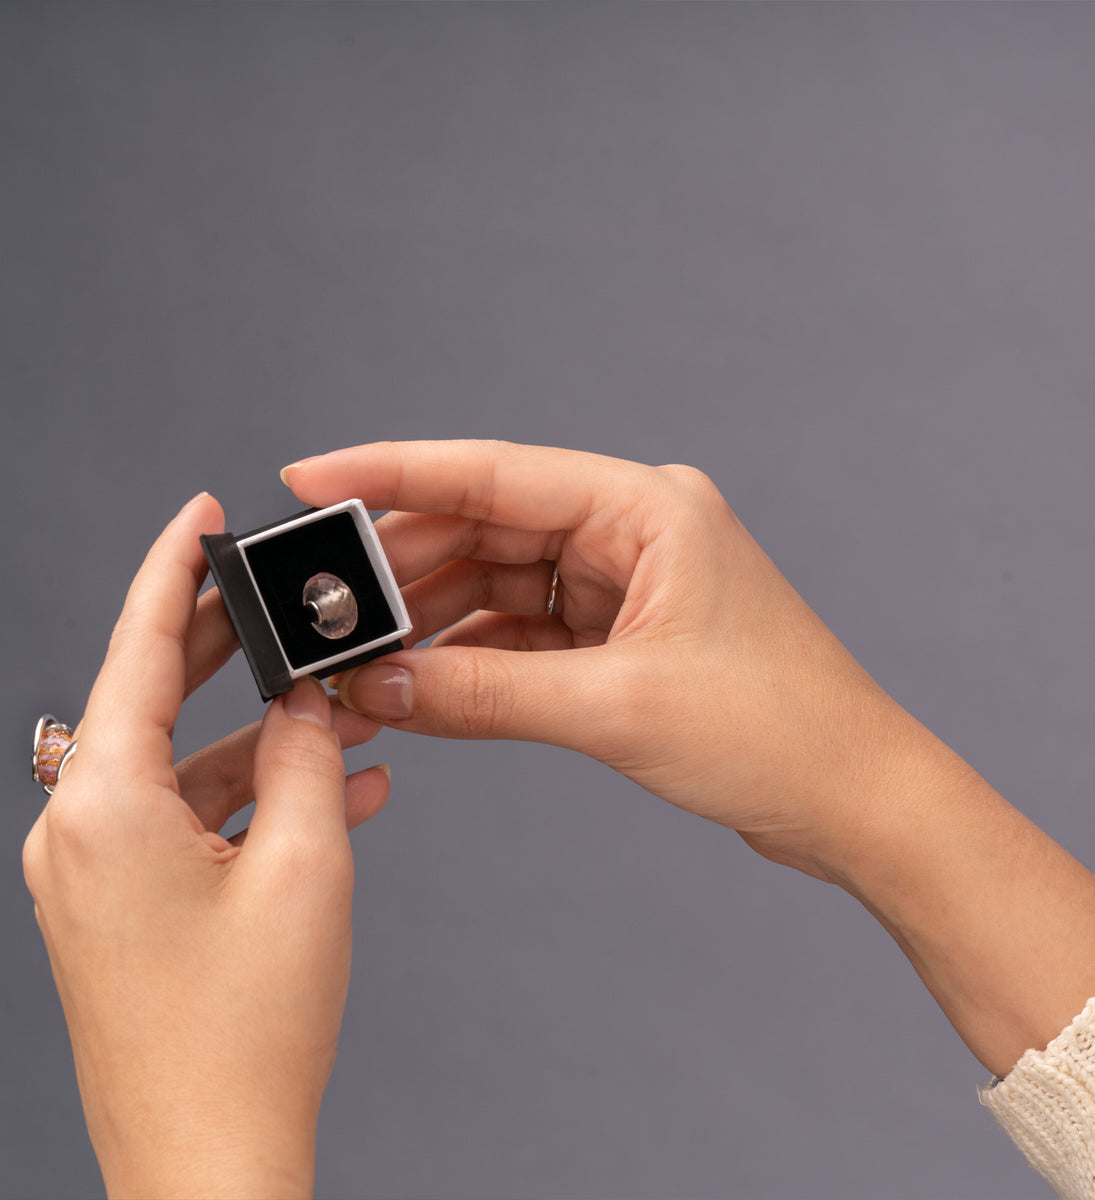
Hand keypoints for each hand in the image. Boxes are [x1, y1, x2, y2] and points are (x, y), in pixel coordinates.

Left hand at [23, 493, 390, 1198]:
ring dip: (269, 742)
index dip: (172, 571)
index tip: (200, 519)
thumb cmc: (246, 1031)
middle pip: (155, 701)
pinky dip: (256, 804)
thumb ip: (310, 757)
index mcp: (101, 808)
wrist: (210, 1163)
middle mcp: (77, 834)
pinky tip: (337, 794)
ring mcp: (95, 877)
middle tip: (283, 605)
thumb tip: (310, 701)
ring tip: (353, 719)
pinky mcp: (122, 910)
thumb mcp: (305, 866)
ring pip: (186, 768)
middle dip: (230, 652)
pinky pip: (190, 826)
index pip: (134, 649)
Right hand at [282, 440, 909, 881]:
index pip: (494, 473)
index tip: (310, 475)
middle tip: (324, 607)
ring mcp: (628, 583)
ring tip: (362, 656)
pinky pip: (526, 633)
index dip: (394, 472)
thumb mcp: (615, 707)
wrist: (854, 797)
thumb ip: (486, 693)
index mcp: (647, 506)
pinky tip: (422, 682)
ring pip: (501, 584)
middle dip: (405, 569)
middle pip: (488, 529)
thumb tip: (381, 687)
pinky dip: (475, 658)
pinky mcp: (623, 636)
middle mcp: (634, 530)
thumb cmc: (777, 731)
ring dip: (434, 621)